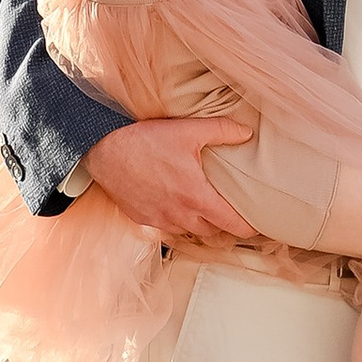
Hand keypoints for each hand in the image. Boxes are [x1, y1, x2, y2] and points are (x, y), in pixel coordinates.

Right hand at [87, 113, 257, 241]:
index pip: (233, 225)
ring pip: (190, 231)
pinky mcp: (143, 219)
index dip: (249, 228)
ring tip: (206, 207)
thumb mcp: (188, 130)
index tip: (257, 224)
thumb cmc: (145, 141)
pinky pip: (167, 227)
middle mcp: (180, 215)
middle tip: (232, 211)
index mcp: (197, 197)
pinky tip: (177, 204)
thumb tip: (247, 132)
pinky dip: (177, 220)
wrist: (104, 151)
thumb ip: (222, 130)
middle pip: (213, 231)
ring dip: (200, 223)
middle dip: (224, 224)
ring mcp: (160, 220)